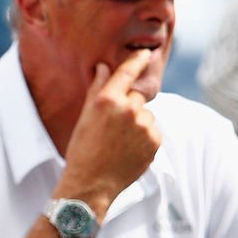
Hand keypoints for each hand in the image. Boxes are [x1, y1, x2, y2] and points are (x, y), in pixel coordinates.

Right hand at [59, 49, 161, 212]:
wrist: (91, 184)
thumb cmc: (82, 151)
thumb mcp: (84, 118)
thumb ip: (97, 89)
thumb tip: (104, 67)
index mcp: (107, 101)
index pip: (127, 73)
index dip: (137, 60)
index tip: (145, 53)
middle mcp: (128, 110)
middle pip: (136, 97)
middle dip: (128, 106)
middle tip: (113, 127)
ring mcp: (144, 125)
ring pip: (146, 115)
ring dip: (138, 123)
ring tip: (120, 142)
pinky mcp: (155, 141)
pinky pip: (153, 130)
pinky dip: (144, 137)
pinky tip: (129, 149)